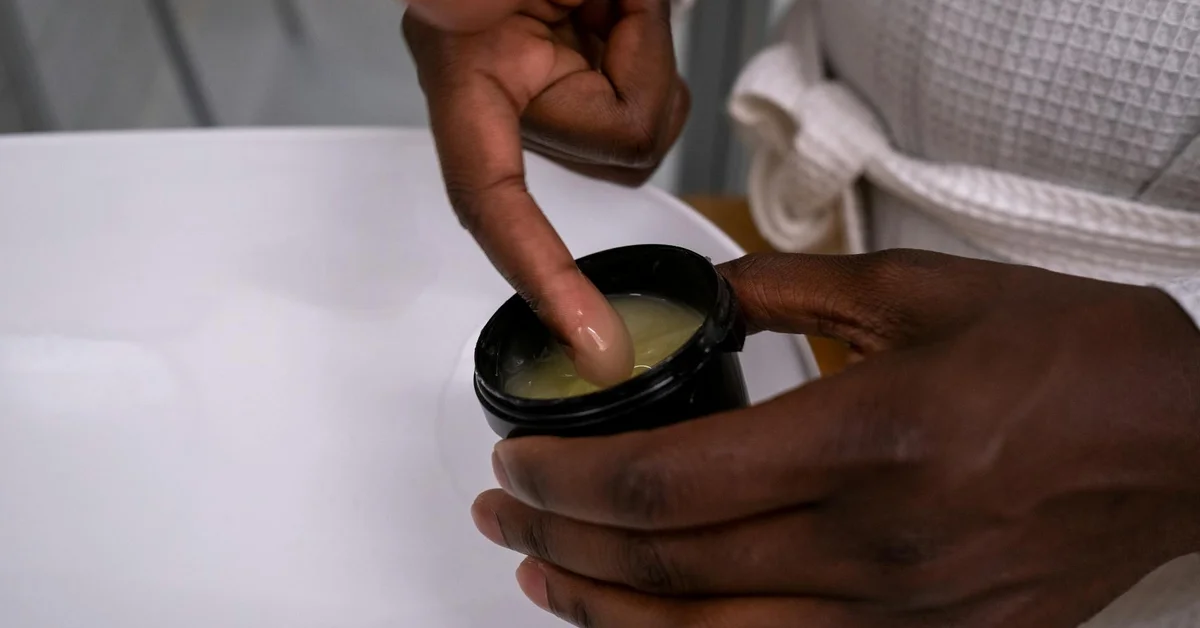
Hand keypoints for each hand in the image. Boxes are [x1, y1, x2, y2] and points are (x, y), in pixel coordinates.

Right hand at [403, 0, 687, 384]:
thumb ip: (604, 25)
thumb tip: (642, 107)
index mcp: (464, 62)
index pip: (491, 198)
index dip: (539, 274)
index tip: (591, 343)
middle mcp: (501, 91)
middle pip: (607, 159)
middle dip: (633, 84)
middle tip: (607, 5)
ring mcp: (545, 94)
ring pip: (638, 145)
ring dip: (647, 68)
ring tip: (610, 2)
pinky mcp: (585, 88)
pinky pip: (650, 117)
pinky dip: (653, 62)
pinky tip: (618, 15)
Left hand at [472, 250, 1199, 626]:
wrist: (1184, 447)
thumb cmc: (1073, 364)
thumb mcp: (927, 289)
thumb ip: (794, 288)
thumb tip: (708, 290)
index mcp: (869, 439)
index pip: (669, 483)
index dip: (568, 480)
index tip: (518, 461)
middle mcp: (875, 546)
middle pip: (668, 568)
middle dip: (559, 542)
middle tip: (502, 513)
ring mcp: (900, 617)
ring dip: (604, 612)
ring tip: (541, 577)